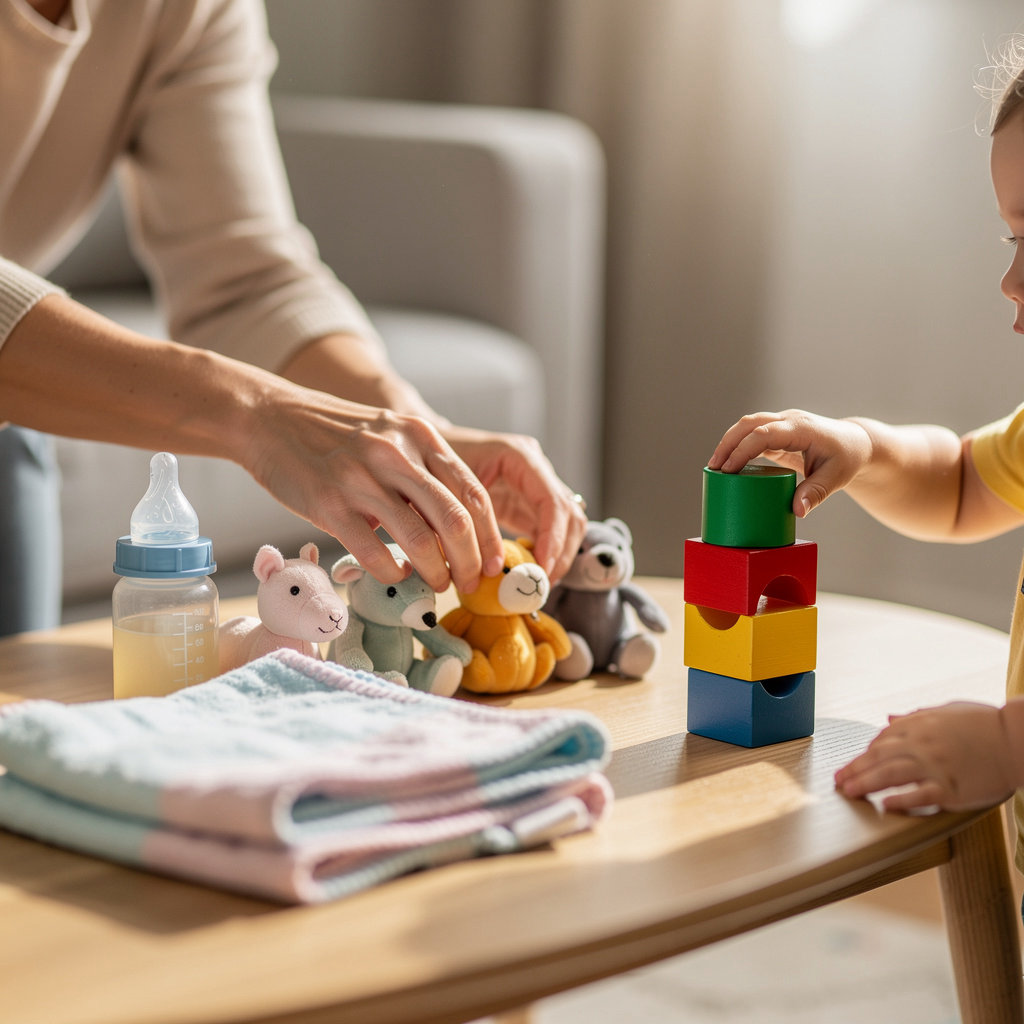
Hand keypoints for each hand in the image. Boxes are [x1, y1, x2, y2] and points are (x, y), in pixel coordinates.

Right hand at [246, 384, 506, 593]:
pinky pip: (375, 553)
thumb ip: (423, 471)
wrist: (270, 418)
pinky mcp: (329, 504)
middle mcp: (396, 454)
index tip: (494, 562)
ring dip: (437, 573)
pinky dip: (393, 574)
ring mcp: (361, 479)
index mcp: (420, 435)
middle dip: (471, 562)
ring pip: (420, 540)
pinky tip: (395, 576)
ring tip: (438, 585)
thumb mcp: (391, 435)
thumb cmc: (336, 436)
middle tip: (471, 583)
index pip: (473, 493)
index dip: (491, 536)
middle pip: (455, 520)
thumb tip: (459, 528)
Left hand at [442, 425, 587, 582]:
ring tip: (538, 583)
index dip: (553, 538)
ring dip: (558, 556)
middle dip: (561, 552)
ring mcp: (535, 487)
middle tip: (542, 583)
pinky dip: (545, 555)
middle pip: (570, 514)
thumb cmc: (428, 461)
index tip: (541, 568)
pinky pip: (549, 532)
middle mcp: (535, 468)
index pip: (552, 501)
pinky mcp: (528, 505)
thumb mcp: (441, 484)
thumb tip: (471, 560)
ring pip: (568, 525)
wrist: (421, 449)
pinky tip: (530, 573)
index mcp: (519, 456)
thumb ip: (461, 515)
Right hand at [706, 410, 871, 516]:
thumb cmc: (846, 460)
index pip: (765, 434)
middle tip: (713, 468)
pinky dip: (737, 444)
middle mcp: (789, 420)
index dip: (743, 450)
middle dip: (728, 444)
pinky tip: (727, 462)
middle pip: (750, 424)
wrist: (854, 443)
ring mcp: (782, 422)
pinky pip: (752, 432)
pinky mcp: (776, 430)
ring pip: (747, 424)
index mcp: (802, 429)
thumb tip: (797, 512)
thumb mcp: (834, 478)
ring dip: (729, 442)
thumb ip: (814, 494)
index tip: (728, 470)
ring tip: (714, 467)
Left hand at [834, 702, 1016, 811]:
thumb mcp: (947, 711)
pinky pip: (920, 795)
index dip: (865, 754)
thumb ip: (915, 717)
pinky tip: (886, 805)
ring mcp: (935, 766)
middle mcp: (922, 744)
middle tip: (838, 781)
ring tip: (849, 792)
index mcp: (920, 725)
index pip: (882, 740)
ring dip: (866, 783)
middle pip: (879, 757)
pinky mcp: (950, 788)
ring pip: (890, 774)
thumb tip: (888, 718)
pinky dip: (901, 800)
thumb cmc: (985, 724)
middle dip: (855, 769)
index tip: (855, 764)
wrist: (1018, 740)